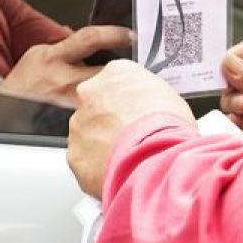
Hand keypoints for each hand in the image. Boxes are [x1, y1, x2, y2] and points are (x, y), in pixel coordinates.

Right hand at [1, 25, 132, 106]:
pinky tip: (112, 111)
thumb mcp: (40, 54)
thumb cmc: (24, 83)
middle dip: (124, 69)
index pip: (90, 39)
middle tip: (133, 70)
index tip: (130, 35)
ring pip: (107, 95)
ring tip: (124, 91)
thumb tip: (93, 39)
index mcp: (54, 58)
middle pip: (108, 71)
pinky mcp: (72, 123)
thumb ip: (66, 46)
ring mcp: (69, 105)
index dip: (114, 34)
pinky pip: (99, 115)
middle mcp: (63, 81)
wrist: (4, 112)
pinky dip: (109, 111)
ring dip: (119, 91)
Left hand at [68, 59, 193, 197]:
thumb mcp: (168, 96)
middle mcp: (91, 94)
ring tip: (127, 156)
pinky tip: (117, 170)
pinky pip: (84, 160)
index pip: (115, 82)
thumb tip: (150, 107)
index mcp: (116, 73)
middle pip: (96, 106)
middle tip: (130, 135)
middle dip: (109, 120)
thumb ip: (148, 96)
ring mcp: (80, 123)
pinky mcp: (74, 152)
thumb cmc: (166, 127)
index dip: (126, 101)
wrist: (156, 157)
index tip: (134, 112)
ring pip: (88, 133)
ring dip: (102, 144)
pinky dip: (97, 167)